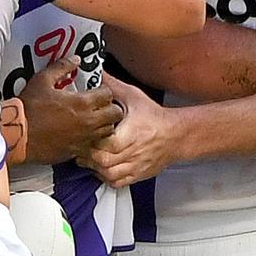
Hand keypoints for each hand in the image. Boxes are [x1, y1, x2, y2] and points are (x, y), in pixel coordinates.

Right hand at [20, 56, 123, 164]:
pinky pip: (94, 145)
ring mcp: (83, 139)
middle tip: (100, 105)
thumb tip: (76, 59)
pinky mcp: (77, 151)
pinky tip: (81, 134)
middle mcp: (88, 122)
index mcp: (82, 102)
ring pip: (108, 131)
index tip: (96, 90)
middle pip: (115, 115)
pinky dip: (92, 139)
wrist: (17, 135)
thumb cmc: (29, 107)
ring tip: (93, 119)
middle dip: (110, 108)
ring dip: (104, 124)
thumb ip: (61, 67)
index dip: (104, 91)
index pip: (108, 95)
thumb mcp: (42, 80)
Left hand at [79, 73, 178, 187]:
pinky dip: (105, 177)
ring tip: (87, 157)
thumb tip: (96, 73)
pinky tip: (100, 167)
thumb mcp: (133, 96)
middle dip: (88, 155)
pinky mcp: (137, 175)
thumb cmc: (154, 116)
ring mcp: (135, 166)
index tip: (84, 133)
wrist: (175, 134)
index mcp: (131, 134)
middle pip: (104, 162)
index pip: (106, 144)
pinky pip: (117, 182)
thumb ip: (112, 86)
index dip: (91, 140)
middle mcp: (133, 152)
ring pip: (109, 174)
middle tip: (80, 145)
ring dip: (95, 167)